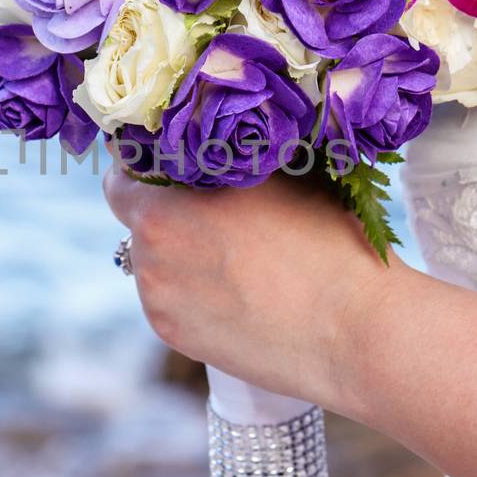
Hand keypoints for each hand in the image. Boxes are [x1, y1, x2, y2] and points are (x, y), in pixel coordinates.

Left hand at [102, 161, 392, 408]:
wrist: (355, 331)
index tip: (175, 162)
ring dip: (179, 252)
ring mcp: (159, 305)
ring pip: (154, 262)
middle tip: (215, 206)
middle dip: (166, 208)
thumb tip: (210, 136)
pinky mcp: (177, 340)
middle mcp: (148, 259)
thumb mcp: (277, 172)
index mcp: (161, 211)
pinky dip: (191, 290)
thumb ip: (227, 155)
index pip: (121, 174)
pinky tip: (239, 289)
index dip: (147, 163)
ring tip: (236, 255)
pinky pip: (171, 300)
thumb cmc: (325, 241)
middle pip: (137, 220)